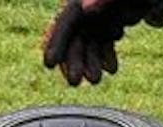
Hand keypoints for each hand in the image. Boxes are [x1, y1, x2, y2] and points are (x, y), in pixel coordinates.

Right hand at [42, 0, 162, 86]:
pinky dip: (105, 58)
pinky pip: (103, 44)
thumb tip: (84, 7)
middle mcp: (91, 6)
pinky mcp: (113, 24)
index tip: (49, 64)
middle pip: (75, 36)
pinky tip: (112, 69)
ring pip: (89, 44)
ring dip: (89, 64)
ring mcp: (102, 16)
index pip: (66, 19)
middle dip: (74, 60)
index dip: (55, 42)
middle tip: (75, 82)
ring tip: (96, 80)